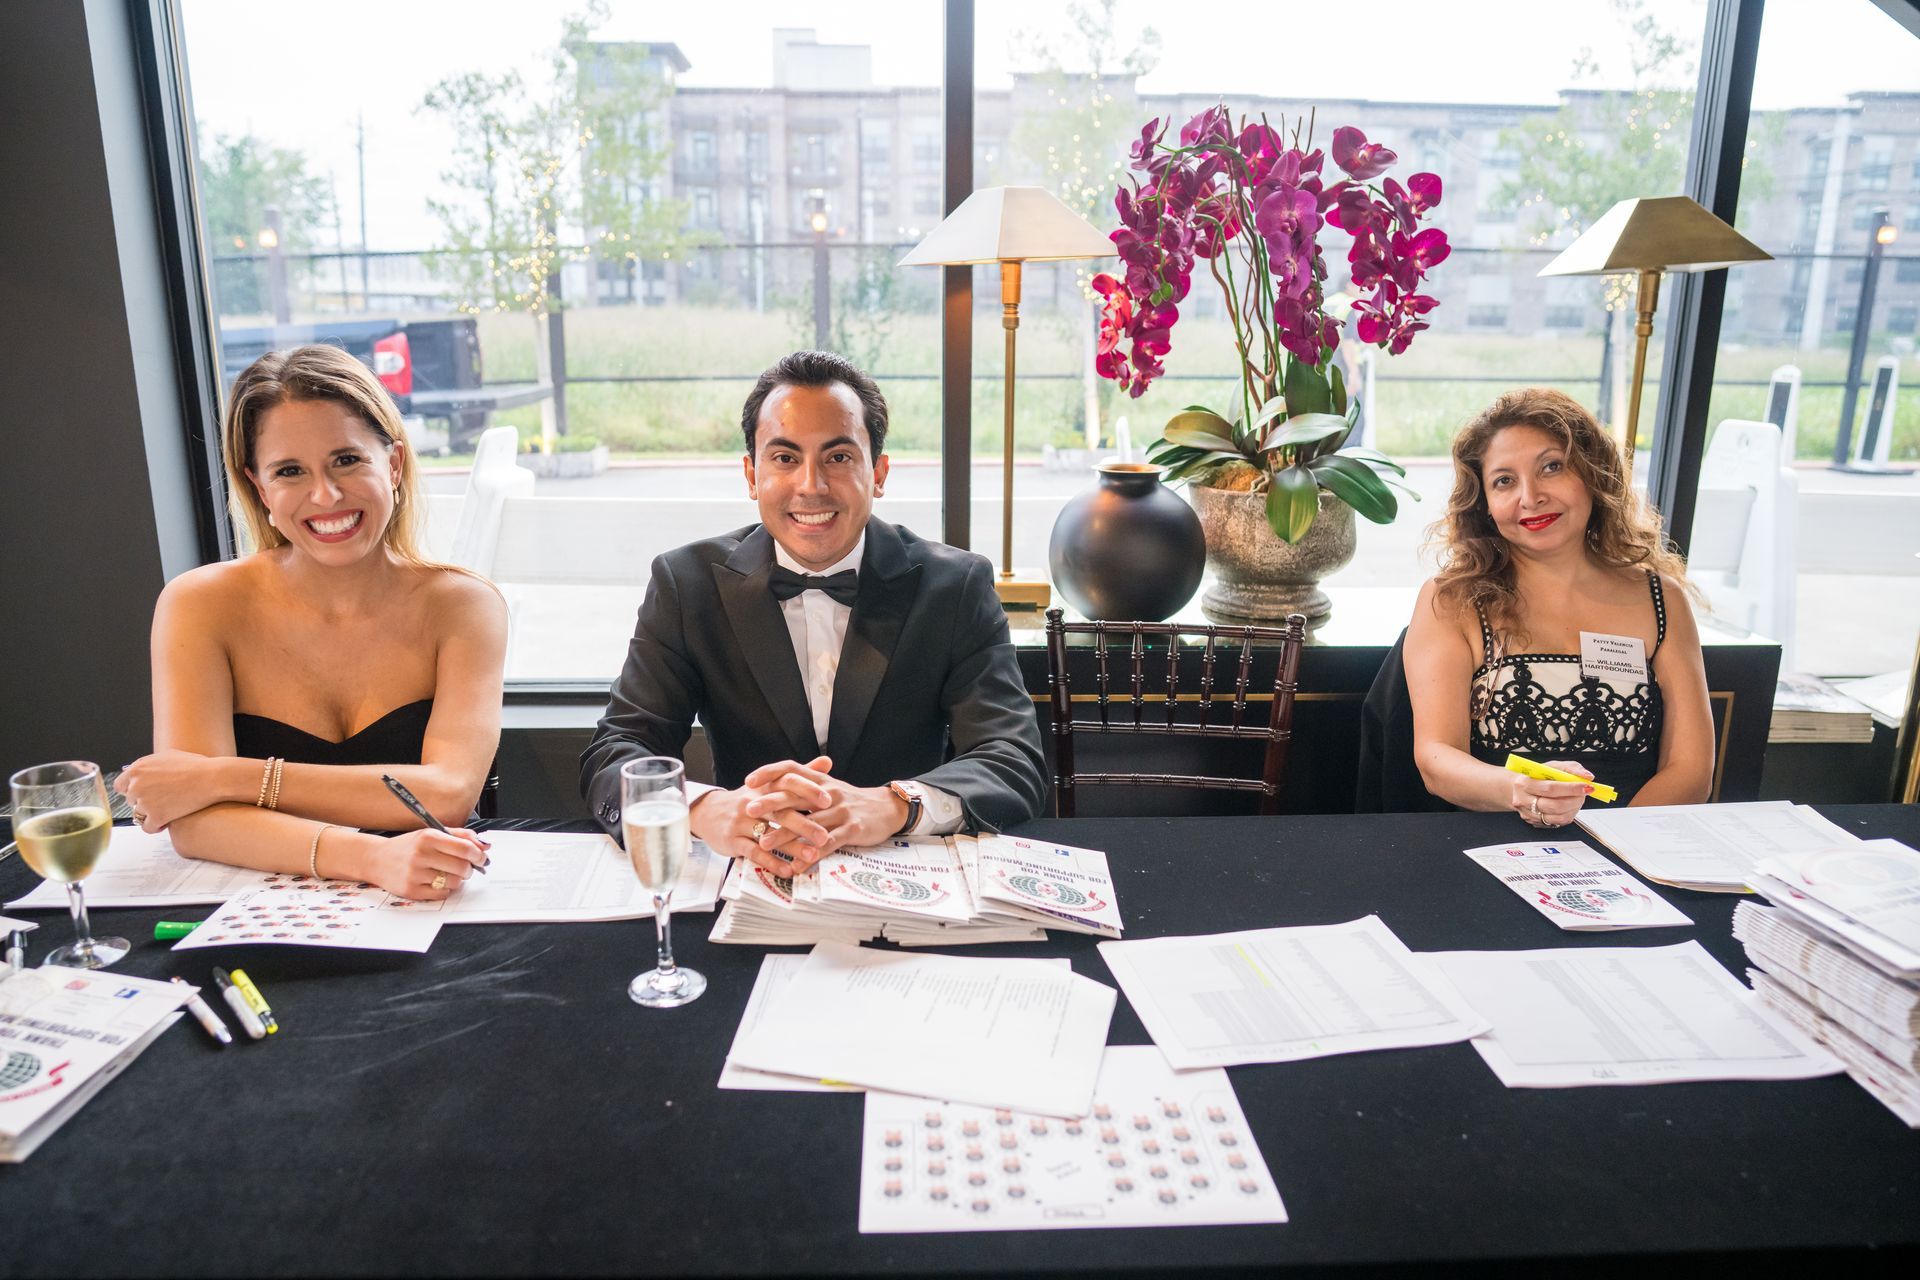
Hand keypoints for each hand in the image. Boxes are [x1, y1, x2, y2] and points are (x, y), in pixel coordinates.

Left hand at [114, 750, 228, 831]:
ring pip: (139, 815)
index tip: (142, 793)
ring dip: (151, 814)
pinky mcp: (156, 816)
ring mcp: (145, 802)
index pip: (120, 786)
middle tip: (162, 801)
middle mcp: (136, 785)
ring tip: (169, 810)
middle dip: (144, 801)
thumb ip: (148, 765)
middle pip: (131, 801)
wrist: (212, 778)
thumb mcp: (167, 756)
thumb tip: (141, 772)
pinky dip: (156, 827)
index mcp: (136, 769)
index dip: (131, 790)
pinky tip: (167, 822)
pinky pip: (148, 828)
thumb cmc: (195, 765)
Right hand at [359, 828, 489, 899]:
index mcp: (428, 837)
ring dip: (457, 880)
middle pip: (462, 867)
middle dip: (469, 869)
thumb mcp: (431, 833)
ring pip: (454, 882)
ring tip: (449, 874)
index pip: (465, 848)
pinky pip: (442, 894)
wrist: (376, 859)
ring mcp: (415, 874)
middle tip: (466, 868)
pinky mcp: (411, 891)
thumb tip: (486, 845)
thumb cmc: (409, 846)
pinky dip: (445, 889)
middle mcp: (421, 855)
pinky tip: (437, 881)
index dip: (479, 855)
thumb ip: (460, 836)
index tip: (482, 858)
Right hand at [689, 757, 836, 876]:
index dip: (808, 791)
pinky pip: (754, 852)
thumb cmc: (747, 800)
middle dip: (805, 825)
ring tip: (812, 856)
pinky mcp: (732, 840)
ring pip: (769, 834)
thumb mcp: (769, 786)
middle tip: (825, 836)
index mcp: (765, 787)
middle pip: (781, 812)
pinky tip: (788, 870)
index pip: (788, 783)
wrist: (708, 813)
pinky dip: (772, 862)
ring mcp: (741, 821)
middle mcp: (752, 802)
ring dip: (792, 847)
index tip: (829, 800)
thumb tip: (828, 761)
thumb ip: (800, 775)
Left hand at [742, 759, 909, 852]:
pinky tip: (797, 864)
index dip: (769, 772)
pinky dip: (811, 854)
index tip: (748, 781)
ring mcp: (841, 811)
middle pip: (796, 795)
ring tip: (765, 844)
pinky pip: (828, 844)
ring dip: (785, 834)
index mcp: (820, 780)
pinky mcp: (852, 829)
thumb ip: (804, 789)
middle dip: (770, 803)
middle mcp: (829, 793)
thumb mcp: (828, 789)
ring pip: (809, 823)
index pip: (791, 768)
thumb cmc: (851, 801)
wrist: (887, 808)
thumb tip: (772, 789)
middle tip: (748, 809)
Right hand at [1512, 760, 1593, 828]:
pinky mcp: (1536, 822)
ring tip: (1578, 798)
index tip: (1585, 786)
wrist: (1521, 789)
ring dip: (1574, 807)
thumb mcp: (1552, 766)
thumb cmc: (1537, 776)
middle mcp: (1524, 800)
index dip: (1571, 788)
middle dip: (1575, 799)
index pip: (1550, 788)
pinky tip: (1570, 806)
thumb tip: (1586, 776)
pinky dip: (1569, 814)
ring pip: (1559, 816)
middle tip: (1584, 792)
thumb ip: (1570, 768)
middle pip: (1555, 805)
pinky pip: (1559, 822)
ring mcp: (1529, 814)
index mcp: (1525, 783)